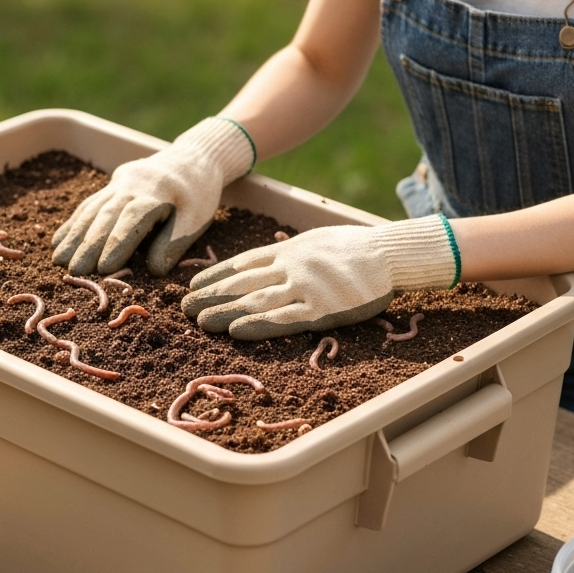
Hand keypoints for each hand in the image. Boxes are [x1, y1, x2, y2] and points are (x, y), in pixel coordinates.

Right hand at [51, 117, 254, 275]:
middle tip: (73, 271)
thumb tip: (154, 271)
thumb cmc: (197, 194)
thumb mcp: (196, 219)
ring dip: (73, 236)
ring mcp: (118, 183)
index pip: (132, 220)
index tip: (104, 268)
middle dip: (87, 245)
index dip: (116, 243)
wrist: (191, 159)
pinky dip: (72, 224)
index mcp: (156, 194)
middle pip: (105, 216)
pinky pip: (88, 204)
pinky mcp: (111, 185)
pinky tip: (58, 241)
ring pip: (91, 210)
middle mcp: (132, 185)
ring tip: (58, 261)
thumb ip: (174, 243)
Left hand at [180, 215, 459, 339]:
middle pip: (242, 283)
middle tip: (183, 308)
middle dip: (210, 295)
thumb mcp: (317, 241)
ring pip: (255, 301)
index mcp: (289, 251)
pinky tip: (235, 331)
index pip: (242, 263)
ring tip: (199, 322)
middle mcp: (290, 267)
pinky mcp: (321, 309)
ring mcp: (305, 288)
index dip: (215, 275)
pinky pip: (283, 319)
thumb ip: (292, 251)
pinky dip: (257, 325)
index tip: (192, 285)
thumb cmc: (357, 249)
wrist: (390, 253)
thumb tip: (273, 252)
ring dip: (224, 312)